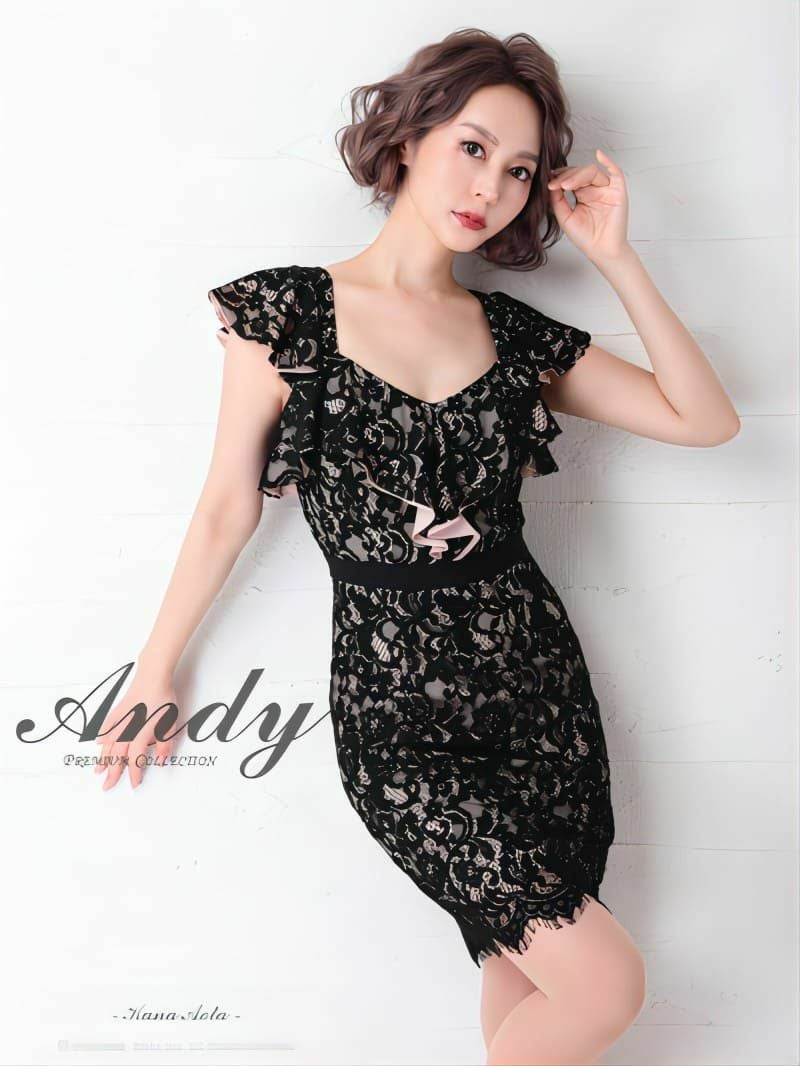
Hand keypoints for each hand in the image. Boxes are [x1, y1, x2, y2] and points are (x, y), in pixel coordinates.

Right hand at [94, 670, 177, 789]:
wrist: (153, 677)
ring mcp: (120, 720)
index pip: (135, 760)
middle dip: (112, 773)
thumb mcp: (171, 724)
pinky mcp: (118, 711)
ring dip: (103, 759)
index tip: (134, 784)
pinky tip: (98, 743)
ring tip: (98, 770)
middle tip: (107, 786)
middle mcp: (128, 730)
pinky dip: (102, 735)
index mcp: (141, 734)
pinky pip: (107, 726)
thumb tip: (161, 761)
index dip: (134, 774)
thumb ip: (165, 745)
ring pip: (108, 745)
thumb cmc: (163, 698)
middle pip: (117, 756)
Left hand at [547, 148, 629, 263]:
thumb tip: (551, 182)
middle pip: (580, 173)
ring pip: (592, 172)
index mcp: (581, 194)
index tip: (547, 182)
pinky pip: (615, 172)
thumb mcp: (565, 217)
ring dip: (578, 175)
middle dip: (566, 176)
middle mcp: (594, 189)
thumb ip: (557, 199)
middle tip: (554, 184)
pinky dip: (608, 162)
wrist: (601, 251)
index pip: (570, 178)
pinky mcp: (618, 191)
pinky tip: (599, 155)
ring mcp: (606, 189)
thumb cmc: (585, 237)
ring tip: (566, 185)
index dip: (559, 178)